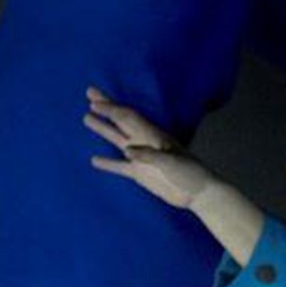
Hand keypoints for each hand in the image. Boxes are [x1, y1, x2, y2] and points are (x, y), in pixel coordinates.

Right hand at [83, 87, 215, 208]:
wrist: (199, 193)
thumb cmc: (190, 174)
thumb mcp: (171, 162)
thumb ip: (150, 155)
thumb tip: (127, 151)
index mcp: (153, 135)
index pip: (128, 117)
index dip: (111, 109)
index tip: (94, 102)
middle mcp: (145, 142)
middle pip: (121, 120)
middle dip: (106, 106)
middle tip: (89, 93)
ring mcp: (142, 157)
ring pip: (118, 139)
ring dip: (103, 129)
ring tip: (86, 118)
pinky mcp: (141, 173)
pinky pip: (120, 166)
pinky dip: (108, 163)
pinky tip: (94, 160)